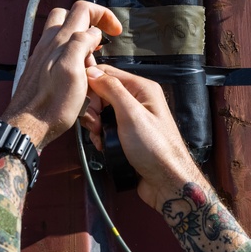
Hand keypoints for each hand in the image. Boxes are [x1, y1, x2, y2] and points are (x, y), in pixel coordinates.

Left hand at [3, 1, 121, 148]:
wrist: (28, 125)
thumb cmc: (52, 105)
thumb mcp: (74, 72)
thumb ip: (81, 43)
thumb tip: (92, 32)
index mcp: (60, 41)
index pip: (84, 9)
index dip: (104, 15)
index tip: (115, 31)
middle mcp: (49, 43)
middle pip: (70, 14)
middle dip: (90, 21)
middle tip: (102, 38)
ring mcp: (42, 55)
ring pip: (62, 32)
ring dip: (80, 38)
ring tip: (91, 58)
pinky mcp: (39, 68)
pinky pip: (57, 50)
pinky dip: (71, 54)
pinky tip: (78, 72)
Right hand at [83, 64, 204, 211]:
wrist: (166, 182)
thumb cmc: (155, 148)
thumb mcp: (131, 114)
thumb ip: (111, 89)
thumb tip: (92, 70)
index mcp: (142, 88)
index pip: (107, 72)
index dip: (91, 84)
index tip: (84, 101)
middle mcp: (138, 99)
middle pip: (102, 92)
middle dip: (93, 108)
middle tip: (95, 125)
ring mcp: (132, 117)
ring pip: (102, 111)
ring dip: (95, 124)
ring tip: (99, 137)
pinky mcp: (127, 133)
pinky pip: (106, 127)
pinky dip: (100, 135)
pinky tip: (102, 145)